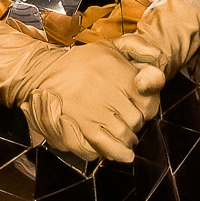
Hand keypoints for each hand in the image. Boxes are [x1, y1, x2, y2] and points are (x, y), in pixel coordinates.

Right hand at [18, 42, 157, 163]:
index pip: (149, 101)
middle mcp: (109, 92)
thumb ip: (137, 48)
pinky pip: (104, 146)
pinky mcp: (79, 126)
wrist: (42, 72)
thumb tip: (158, 56)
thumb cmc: (81, 61)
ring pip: (123, 135)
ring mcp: (94, 111)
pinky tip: (121, 154)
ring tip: (125, 136)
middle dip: (136, 123)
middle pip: (137, 120)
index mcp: (119, 73)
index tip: (140, 106)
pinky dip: (115, 152)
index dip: (148, 107)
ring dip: (127, 139)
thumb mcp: (110, 46)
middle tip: (128, 119)